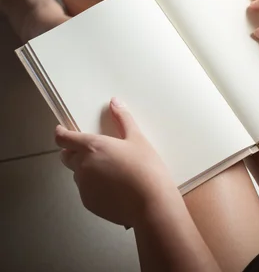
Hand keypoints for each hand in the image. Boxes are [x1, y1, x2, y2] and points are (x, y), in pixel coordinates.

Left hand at [55, 98, 178, 226]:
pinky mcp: (89, 203)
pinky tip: (117, 188)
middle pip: (67, 156)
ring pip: (79, 174)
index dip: (61, 134)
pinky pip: (87, 191)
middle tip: (96, 152)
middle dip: (74, 152)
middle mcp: (82, 166)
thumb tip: (115, 102)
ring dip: (88, 170)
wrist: (151, 203)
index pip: (64, 138)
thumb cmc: (146, 169)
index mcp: (92, 147)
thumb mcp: (137, 139)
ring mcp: (84, 186)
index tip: (62, 131)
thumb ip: (123, 119)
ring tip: (113, 172)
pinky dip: (96, 187)